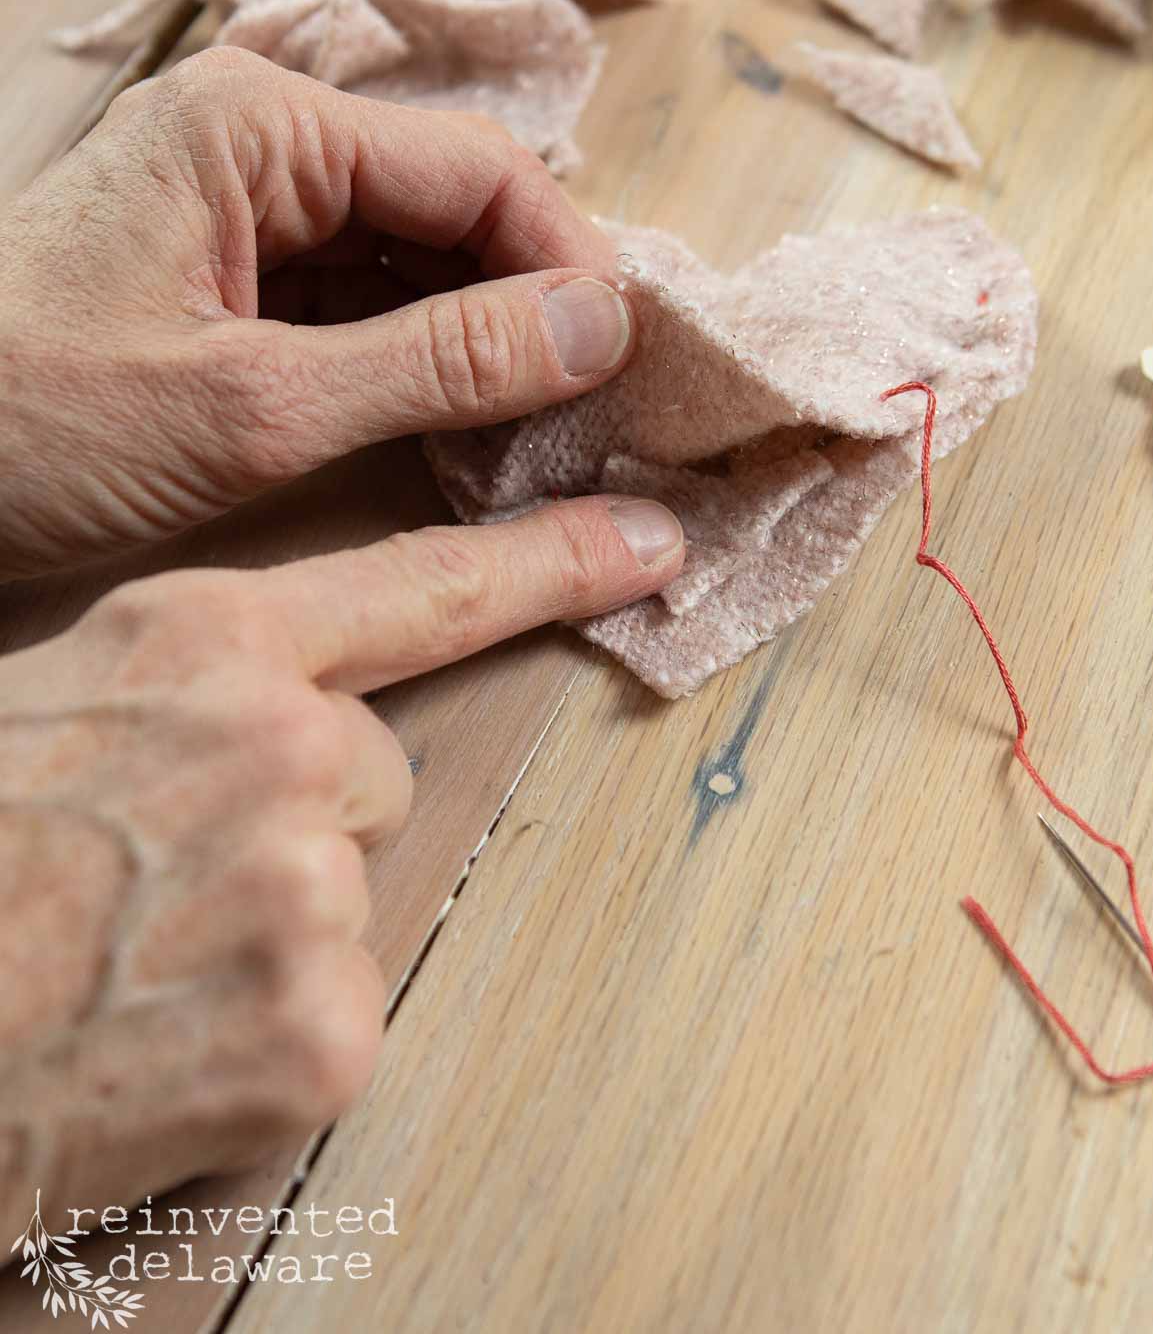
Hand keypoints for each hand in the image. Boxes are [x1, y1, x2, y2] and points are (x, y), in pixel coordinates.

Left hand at [0, 47, 653, 578]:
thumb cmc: (25, 424)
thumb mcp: (253, 407)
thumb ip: (438, 364)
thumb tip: (602, 326)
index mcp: (258, 127)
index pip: (476, 169)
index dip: (573, 262)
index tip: (636, 362)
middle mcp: (258, 146)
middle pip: (452, 209)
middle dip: (534, 306)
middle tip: (606, 410)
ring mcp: (239, 213)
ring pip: (414, 262)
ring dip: (484, 343)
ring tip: (549, 433)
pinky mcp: (226, 281)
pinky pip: (360, 306)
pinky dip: (419, 366)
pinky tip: (466, 432)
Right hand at [0, 471, 683, 1241]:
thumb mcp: (62, 707)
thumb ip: (192, 688)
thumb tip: (285, 712)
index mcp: (204, 642)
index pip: (422, 586)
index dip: (549, 560)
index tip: (650, 540)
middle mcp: (280, 739)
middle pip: (374, 774)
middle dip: (296, 828)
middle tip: (162, 883)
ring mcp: (311, 882)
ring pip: (349, 903)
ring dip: (272, 943)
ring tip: (142, 967)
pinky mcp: (323, 1029)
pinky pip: (337, 1023)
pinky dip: (264, 1052)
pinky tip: (165, 1049)